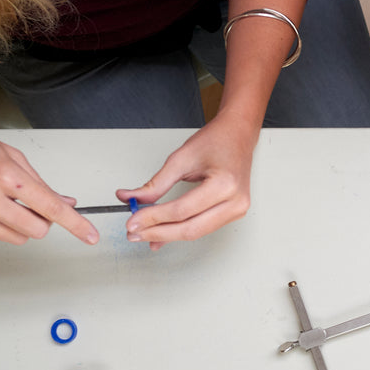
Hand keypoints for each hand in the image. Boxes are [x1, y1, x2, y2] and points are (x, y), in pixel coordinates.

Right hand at [0, 121, 98, 244]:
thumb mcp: (10, 156)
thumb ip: (40, 183)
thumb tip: (65, 202)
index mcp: (7, 177)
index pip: (51, 208)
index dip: (75, 224)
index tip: (91, 236)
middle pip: (37, 231)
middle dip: (42, 221)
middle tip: (30, 205)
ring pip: (17, 238)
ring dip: (19, 224)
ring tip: (0, 201)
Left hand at [115, 113, 256, 247]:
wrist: (238, 134)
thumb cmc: (216, 140)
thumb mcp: (181, 159)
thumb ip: (155, 184)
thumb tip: (131, 198)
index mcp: (224, 184)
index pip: (181, 210)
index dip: (153, 218)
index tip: (133, 220)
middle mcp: (235, 201)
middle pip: (190, 229)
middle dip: (158, 232)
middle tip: (134, 233)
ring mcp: (237, 210)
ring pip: (196, 233)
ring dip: (167, 235)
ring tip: (144, 234)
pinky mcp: (234, 214)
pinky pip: (203, 229)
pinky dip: (180, 231)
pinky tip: (163, 234)